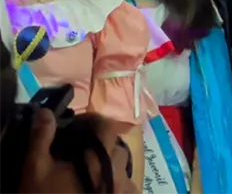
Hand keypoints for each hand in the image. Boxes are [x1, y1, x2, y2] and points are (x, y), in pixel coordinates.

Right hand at [21, 109, 136, 193]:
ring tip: (89, 170)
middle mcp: (120, 169)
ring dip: (109, 163)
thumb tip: (45, 112)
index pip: (108, 126)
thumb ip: (42, 138)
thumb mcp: (37, 169)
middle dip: (100, 143)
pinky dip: (119, 182)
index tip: (78, 126)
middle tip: (79, 149)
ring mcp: (125, 188)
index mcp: (101, 157)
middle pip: (116, 145)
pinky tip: (102, 186)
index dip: (93, 121)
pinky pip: (129, 185)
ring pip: (123, 165)